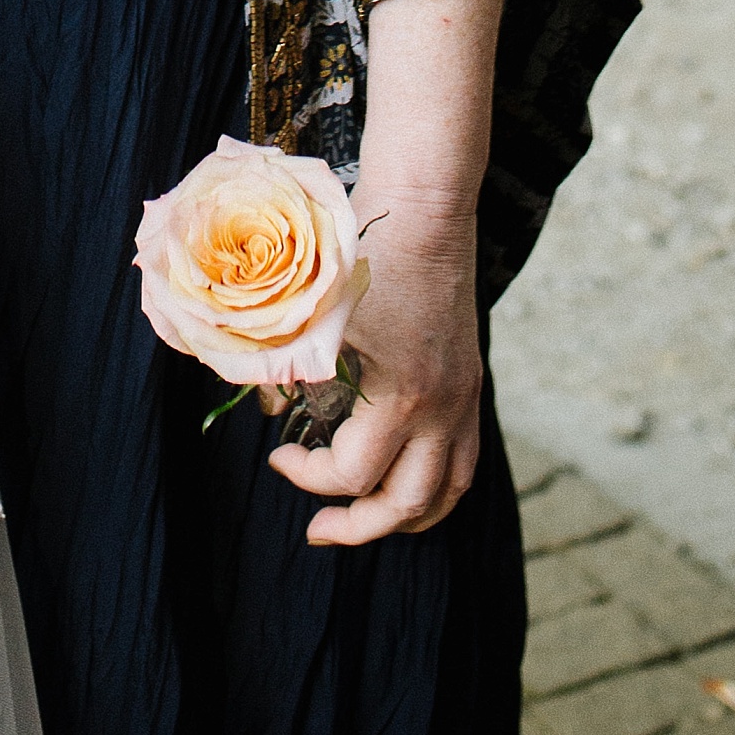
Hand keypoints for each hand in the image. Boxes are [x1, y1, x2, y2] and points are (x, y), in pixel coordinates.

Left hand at [265, 197, 482, 546]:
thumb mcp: (315, 310)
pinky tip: (404, 481)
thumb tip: (263, 404)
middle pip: (408, 504)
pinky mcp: (470, 382)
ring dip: (405, 517)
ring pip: (449, 491)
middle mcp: (442, 406)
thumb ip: (288, 364)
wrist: (423, 206)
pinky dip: (436, 484)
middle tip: (317, 529)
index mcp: (401, 394)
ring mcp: (464, 396)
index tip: (276, 455)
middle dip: (359, 527)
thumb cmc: (364, 250)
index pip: (351, 474)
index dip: (306, 477)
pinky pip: (464, 458)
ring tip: (366, 520)